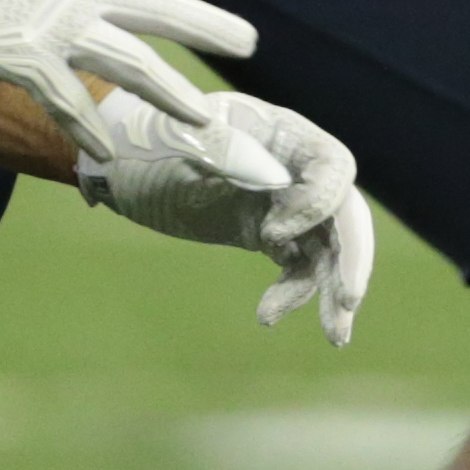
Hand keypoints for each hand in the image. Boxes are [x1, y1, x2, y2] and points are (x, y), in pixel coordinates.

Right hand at [0, 0, 287, 188]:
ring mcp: (63, 30)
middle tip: (250, 43)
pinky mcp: (30, 65)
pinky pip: (68, 105)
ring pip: (135, 68)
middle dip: (211, 28)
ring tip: (204, 118)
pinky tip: (108, 154)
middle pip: (166, 12)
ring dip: (172, 94)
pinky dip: (87, 131)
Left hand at [78, 90, 377, 344]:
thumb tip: (275, 180)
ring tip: (333, 337)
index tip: (272, 234)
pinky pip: (300, 267)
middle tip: (349, 302)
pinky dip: (294, 294)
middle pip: (345, 212)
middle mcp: (295, 166)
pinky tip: (267, 316)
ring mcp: (285, 202)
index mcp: (282, 132)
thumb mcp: (176, 141)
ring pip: (329, 247)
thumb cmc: (143, 140)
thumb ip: (224, 152)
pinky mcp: (270, 234)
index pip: (332, 166)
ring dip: (331, 290)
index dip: (318, 203)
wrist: (117, 164)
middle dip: (352, 258)